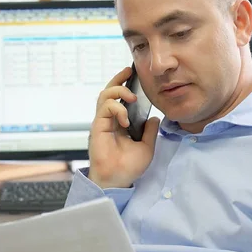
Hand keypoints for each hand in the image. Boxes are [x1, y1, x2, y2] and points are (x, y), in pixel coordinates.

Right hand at [88, 66, 160, 188]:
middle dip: (118, 79)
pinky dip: (117, 109)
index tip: (134, 75)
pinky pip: (105, 108)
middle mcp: (109, 120)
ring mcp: (102, 122)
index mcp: (119, 123)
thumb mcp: (147, 147)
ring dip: (118, 91)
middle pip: (109, 92)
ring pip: (104, 95)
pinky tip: (126, 120)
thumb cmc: (128, 167)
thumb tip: (154, 118)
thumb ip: (150, 131)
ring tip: (132, 97)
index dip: (125, 85)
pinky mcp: (98, 126)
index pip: (120, 99)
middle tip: (128, 72)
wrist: (118, 179)